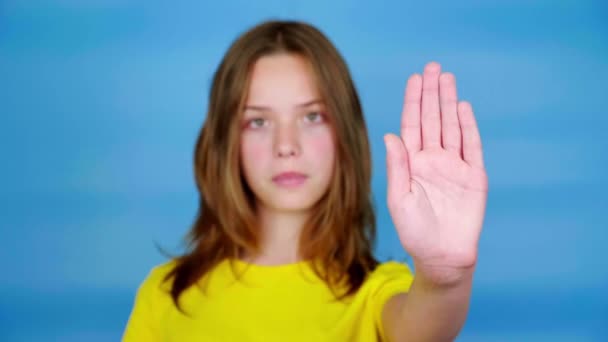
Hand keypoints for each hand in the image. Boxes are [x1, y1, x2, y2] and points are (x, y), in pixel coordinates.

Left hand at [384, 62, 488, 285]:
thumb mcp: (399, 198)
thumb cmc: (415, 231)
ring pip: (451, 126)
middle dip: (431, 93)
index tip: (415, 79)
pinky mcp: (474, 176)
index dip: (413, 102)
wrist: (442, 255)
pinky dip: (468, 126)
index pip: (412, 125)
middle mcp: (433, 159)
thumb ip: (397, 166)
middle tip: (433, 67)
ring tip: (447, 78)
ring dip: (449, 102)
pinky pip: (471, 146)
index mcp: (412, 163)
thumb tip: (390, 135)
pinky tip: (463, 107)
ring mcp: (454, 166)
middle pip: (432, 119)